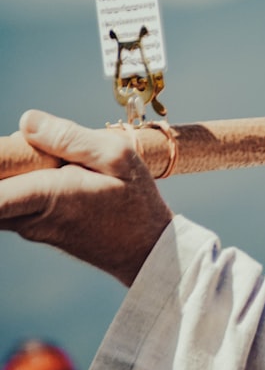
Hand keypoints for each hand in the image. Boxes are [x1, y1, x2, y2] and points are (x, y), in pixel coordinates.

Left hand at [0, 110, 173, 285]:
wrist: (145, 248)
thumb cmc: (135, 200)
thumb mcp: (118, 156)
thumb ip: (69, 137)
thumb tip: (25, 120)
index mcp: (49, 196)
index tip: (6, 153)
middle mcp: (30, 218)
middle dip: (5, 163)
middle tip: (33, 148)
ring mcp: (28, 228)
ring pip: (0, 196)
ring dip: (13, 174)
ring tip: (56, 161)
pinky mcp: (33, 230)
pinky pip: (10, 204)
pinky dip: (21, 185)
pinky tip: (58, 175)